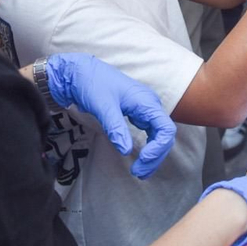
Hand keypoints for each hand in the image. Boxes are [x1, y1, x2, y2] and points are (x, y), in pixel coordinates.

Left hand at [43, 54, 174, 178]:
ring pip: (159, 137)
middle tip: (138, 173)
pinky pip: (150, 133)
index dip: (158, 148)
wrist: (80, 72)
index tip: (141, 159)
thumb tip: (126, 151)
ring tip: (139, 171)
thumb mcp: (103, 106)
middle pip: (165, 136)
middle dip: (155, 157)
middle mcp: (150, 105)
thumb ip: (115, 128)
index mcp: (146, 101)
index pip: (166, 129)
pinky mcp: (137, 113)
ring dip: (153, 155)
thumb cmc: (92, 84)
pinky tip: (139, 157)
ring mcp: (145, 109)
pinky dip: (147, 148)